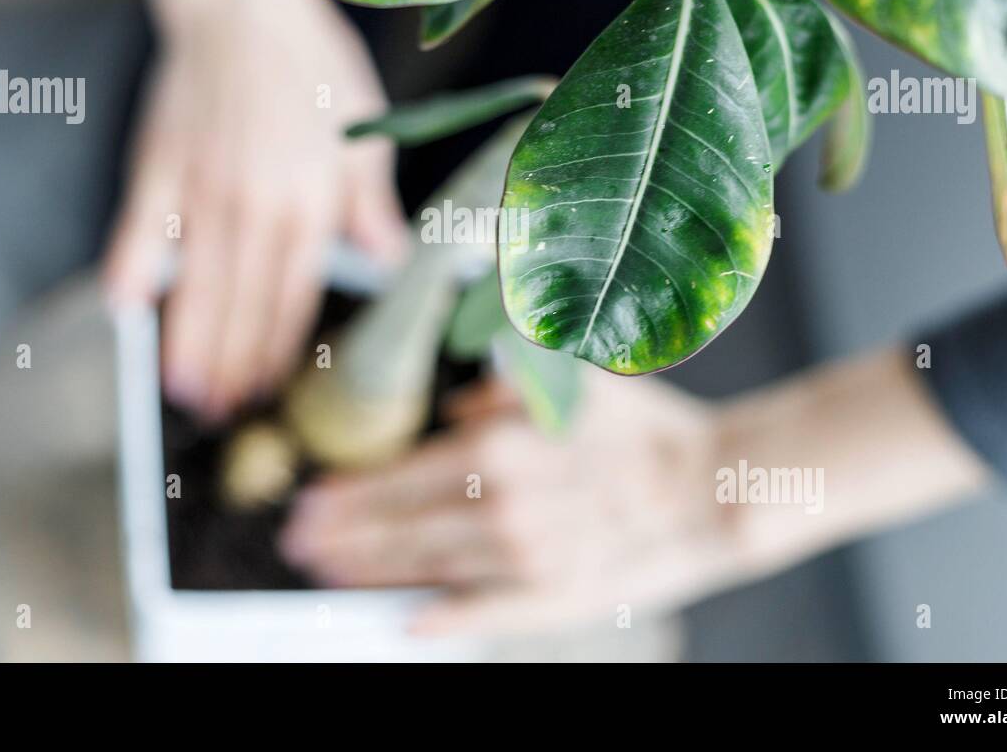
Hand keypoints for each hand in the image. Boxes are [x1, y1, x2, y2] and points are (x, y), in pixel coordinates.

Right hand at [103, 0, 406, 420]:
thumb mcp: (367, 134)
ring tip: (183, 392)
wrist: (244, 3)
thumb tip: (388, 266)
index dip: (278, 352)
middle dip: (233, 368)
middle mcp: (257, 204)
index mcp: (312, 202)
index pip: (292, 300)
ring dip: (189, 344)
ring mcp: (202, 187)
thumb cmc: (313, 66)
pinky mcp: (159, 165)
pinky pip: (138, 231)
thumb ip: (372, 207)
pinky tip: (125, 313)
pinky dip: (130, 274)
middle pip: (242, 307)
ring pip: (196, 286)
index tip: (268, 390)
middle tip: (221, 414)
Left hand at [279, 371, 745, 635]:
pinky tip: (406, 624)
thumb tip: (448, 413)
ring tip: (328, 576)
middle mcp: (501, 508)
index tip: (309, 500)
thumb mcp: (565, 382)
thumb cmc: (641, 429)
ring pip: (428, 571)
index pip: (398, 476)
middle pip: (399, 527)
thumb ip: (495, 393)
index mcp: (498, 449)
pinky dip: (442, 620)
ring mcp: (525, 560)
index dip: (347, 493)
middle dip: (342, 537)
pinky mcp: (554, 597)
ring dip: (372, 574)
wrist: (712, 486)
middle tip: (295, 544)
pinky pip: (484, 613)